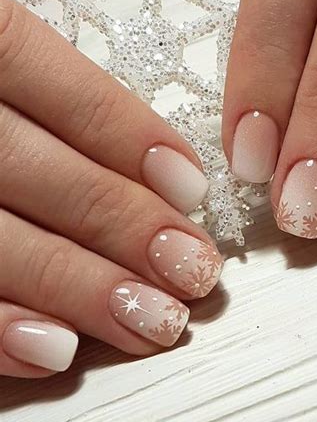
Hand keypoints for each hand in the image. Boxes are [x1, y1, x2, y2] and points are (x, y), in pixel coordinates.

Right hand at [0, 0, 222, 377]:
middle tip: (192, 271)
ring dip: (85, 292)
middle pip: (48, 179)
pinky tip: (56, 350)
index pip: (72, 100)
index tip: (192, 191)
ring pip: (4, 247)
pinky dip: (0, 330)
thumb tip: (170, 177)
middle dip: (130, 231)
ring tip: (153, 320)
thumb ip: (75, 115)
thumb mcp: (13, 70)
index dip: (137, 146)